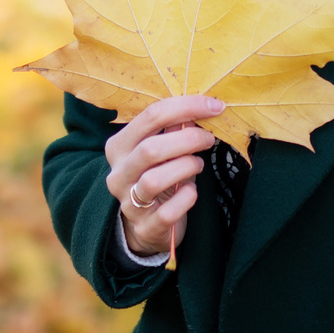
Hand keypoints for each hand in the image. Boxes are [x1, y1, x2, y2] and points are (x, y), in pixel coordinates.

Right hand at [106, 95, 223, 259]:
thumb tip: (202, 106)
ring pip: (154, 180)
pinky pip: (168, 211)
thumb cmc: (158, 176)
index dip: (186, 106)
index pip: (150, 115)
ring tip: (198, 164)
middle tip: (208, 139)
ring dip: (185, 167)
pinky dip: (186, 197)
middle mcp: (119, 173)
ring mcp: (129, 202)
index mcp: (119, 146)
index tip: (215, 106)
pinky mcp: (145, 226)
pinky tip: (191, 191)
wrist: (146, 225)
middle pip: (150, 149)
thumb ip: (174, 129)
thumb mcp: (162, 151)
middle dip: (188, 139)